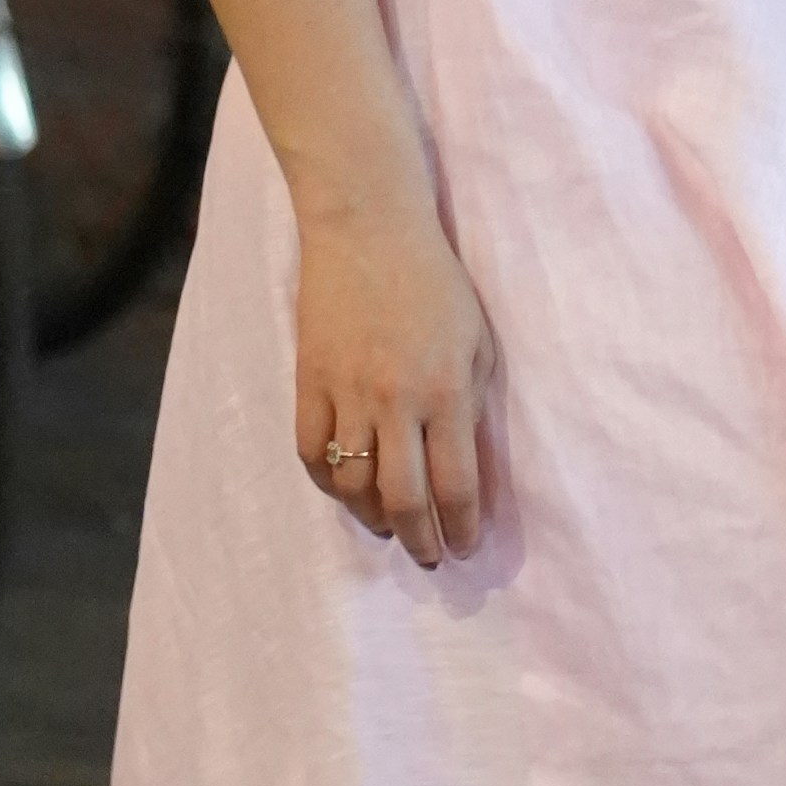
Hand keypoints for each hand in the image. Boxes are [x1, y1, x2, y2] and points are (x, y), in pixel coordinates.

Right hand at [294, 208, 491, 569]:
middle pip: (404, 500)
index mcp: (446, 391)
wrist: (367, 227)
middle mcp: (395, 401)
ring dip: (373, 519)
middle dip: (421, 541)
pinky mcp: (308, 381)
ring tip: (388, 528)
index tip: (466, 547)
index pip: (455, 485)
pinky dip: (328, 484)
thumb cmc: (435, 281)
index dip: (463, 527)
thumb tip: (466, 468)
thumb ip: (472, 405)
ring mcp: (346, 392)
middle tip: (430, 557)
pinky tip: (346, 491)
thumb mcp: (476, 340)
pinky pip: (311, 453)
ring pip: (353, 485)